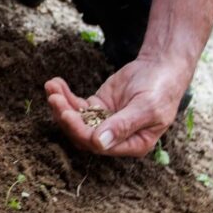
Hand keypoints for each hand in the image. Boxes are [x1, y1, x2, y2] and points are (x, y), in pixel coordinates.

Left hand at [44, 57, 191, 156]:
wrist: (161, 67)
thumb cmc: (161, 89)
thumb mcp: (146, 107)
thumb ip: (123, 125)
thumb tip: (99, 144)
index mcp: (132, 144)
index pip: (99, 145)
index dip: (80, 131)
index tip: (67, 114)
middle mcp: (115, 138)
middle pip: (82, 134)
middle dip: (65, 117)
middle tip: (54, 98)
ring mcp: (104, 122)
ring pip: (76, 120)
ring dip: (61, 105)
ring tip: (51, 87)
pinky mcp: (97, 107)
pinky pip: (77, 105)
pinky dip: (65, 95)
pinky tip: (55, 83)